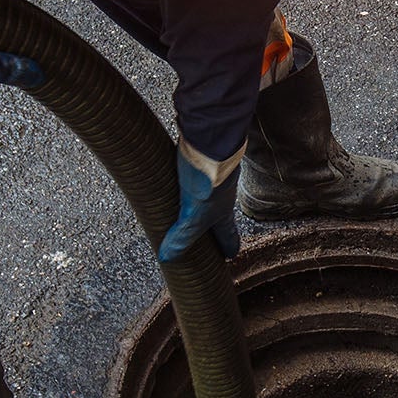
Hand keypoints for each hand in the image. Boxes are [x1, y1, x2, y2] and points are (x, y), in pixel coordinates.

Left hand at [158, 140, 241, 263]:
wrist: (209, 141)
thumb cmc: (209, 179)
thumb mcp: (193, 216)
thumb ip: (182, 236)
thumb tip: (168, 256)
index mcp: (222, 214)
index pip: (228, 235)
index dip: (228, 246)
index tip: (229, 255)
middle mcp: (220, 196)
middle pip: (218, 216)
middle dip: (213, 227)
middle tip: (209, 237)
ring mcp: (211, 178)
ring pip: (206, 196)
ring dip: (199, 205)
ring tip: (186, 210)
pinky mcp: (199, 162)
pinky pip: (192, 177)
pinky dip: (186, 184)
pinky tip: (175, 182)